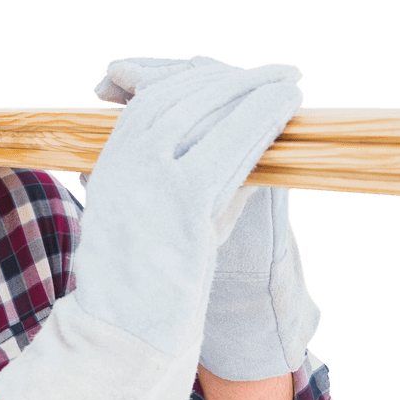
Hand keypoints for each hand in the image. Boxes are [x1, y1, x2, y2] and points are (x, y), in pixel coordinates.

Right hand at [0, 54, 304, 399]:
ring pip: (210, 113)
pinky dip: (262, 118)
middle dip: (234, 80)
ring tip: (289, 83)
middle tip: (276, 73)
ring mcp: (154, 178)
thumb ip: (164, 176)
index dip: (195, 79)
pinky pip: (232, 145)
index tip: (228, 73)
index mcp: (110, 162)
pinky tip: (285, 106)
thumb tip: (220, 148)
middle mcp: (126, 161)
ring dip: (255, 92)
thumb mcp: (137, 214)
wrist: (124, 325)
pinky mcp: (187, 199)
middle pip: (184, 95)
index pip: (153, 99)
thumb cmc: (136, 278)